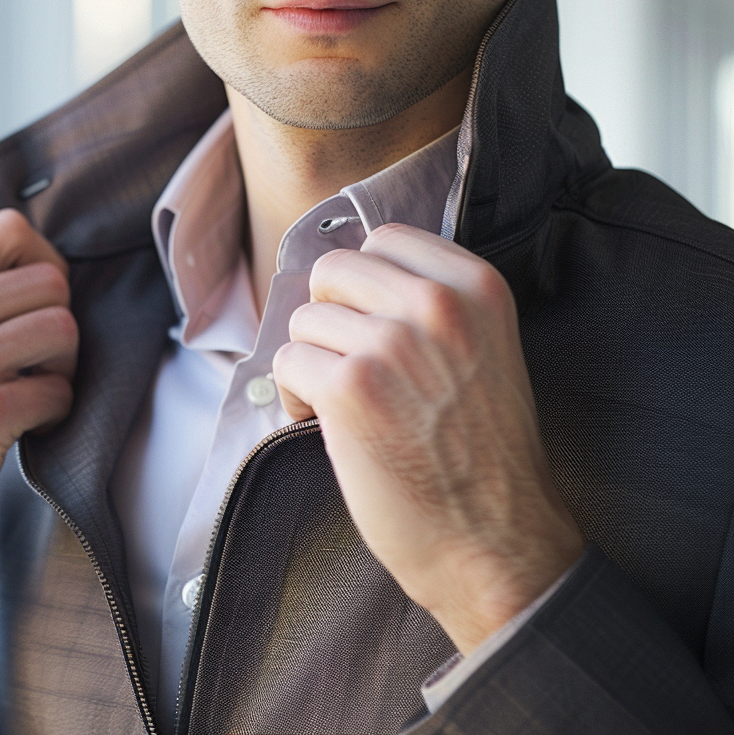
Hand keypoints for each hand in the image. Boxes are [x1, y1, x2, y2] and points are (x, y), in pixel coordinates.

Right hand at [0, 209, 77, 573]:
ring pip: (64, 330)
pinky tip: (25, 424)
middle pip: (51, 281)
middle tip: (34, 359)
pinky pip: (60, 391)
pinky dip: (54, 412)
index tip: (33, 303)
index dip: (42, 260)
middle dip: (56, 321)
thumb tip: (42, 262)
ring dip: (62, 367)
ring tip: (31, 388)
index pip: (11, 228)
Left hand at [273, 223, 582, 654]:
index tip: (370, 324)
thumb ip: (430, 305)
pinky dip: (294, 397)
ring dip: (311, 363)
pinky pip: (286, 363)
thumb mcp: (484, 349)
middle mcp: (436, 304)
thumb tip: (350, 277)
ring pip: (304, 319)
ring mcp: (391, 344)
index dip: (361, 285)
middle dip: (328, 318)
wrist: (495, 541)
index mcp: (476, 286)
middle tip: (349, 366)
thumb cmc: (481, 454)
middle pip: (333, 271)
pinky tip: (327, 426)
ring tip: (345, 406)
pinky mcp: (349, 389)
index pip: (384, 240)